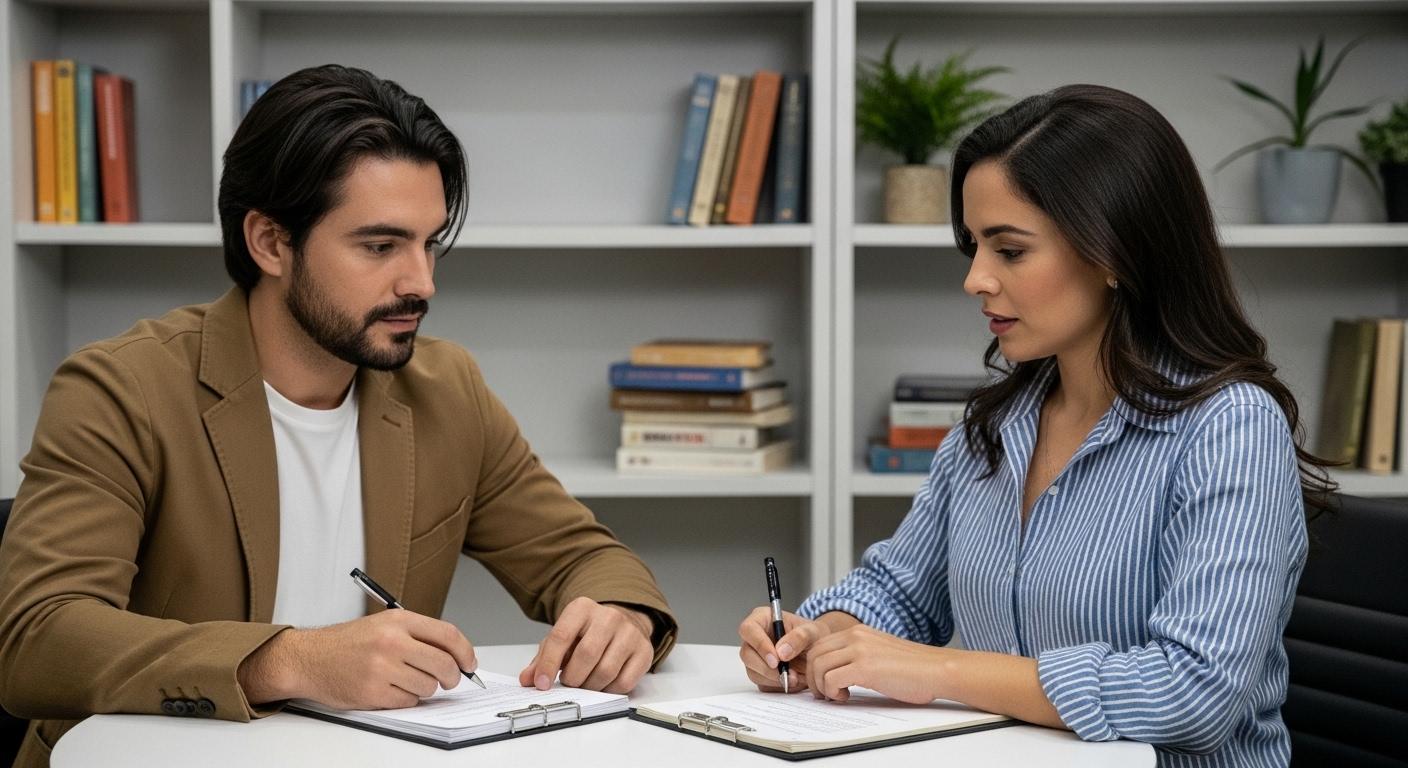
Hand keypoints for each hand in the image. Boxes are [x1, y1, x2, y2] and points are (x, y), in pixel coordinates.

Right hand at [239, 610, 476, 709]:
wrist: (309, 658)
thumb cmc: (348, 642)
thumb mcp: (385, 624)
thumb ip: (419, 635)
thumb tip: (456, 655)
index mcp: (399, 621)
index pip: (448, 635)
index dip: (466, 652)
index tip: (469, 663)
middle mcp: (392, 642)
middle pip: (444, 665)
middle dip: (452, 677)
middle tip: (448, 680)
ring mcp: (382, 668)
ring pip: (428, 687)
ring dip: (424, 689)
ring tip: (407, 680)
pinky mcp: (372, 692)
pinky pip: (408, 702)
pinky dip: (406, 699)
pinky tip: (391, 689)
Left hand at [519, 597, 653, 693]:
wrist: (624, 622)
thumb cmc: (588, 633)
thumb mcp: (563, 637)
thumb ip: (543, 657)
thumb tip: (528, 679)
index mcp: (582, 608)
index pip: (561, 636)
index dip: (548, 663)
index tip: (541, 683)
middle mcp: (608, 617)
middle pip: (586, 655)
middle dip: (572, 678)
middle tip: (569, 683)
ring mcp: (630, 633)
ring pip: (606, 671)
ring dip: (590, 686)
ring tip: (585, 683)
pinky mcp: (644, 652)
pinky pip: (624, 682)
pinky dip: (609, 690)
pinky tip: (603, 684)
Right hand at [737, 606, 832, 692]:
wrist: (819, 651)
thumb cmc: (814, 635)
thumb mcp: (813, 631)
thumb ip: (799, 637)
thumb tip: (781, 653)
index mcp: (762, 618)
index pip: (749, 629)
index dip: (759, 645)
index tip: (776, 660)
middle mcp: (754, 638)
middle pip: (747, 654)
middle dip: (766, 668)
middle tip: (786, 674)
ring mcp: (755, 657)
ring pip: (753, 672)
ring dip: (773, 679)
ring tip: (795, 678)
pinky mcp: (761, 673)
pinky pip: (762, 684)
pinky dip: (777, 686)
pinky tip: (792, 681)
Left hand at [806, 623, 947, 703]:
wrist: (937, 670)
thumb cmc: (913, 668)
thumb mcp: (879, 653)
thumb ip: (857, 655)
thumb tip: (836, 672)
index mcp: (858, 632)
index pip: (820, 645)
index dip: (815, 667)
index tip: (822, 683)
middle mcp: (856, 636)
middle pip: (814, 654)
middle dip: (813, 677)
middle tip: (825, 694)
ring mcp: (859, 649)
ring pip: (819, 666)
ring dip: (822, 686)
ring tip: (838, 696)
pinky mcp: (865, 667)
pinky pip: (831, 679)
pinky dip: (833, 692)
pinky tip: (846, 696)